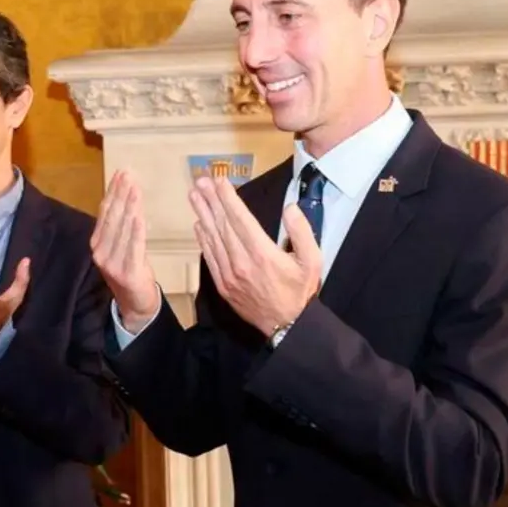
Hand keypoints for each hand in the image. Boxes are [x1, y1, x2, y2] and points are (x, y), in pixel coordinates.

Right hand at [92, 169, 159, 331]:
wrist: (134, 303)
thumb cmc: (129, 270)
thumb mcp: (119, 246)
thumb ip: (118, 226)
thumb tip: (123, 196)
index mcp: (97, 243)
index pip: (105, 212)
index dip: (113, 192)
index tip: (121, 174)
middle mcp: (100, 251)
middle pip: (112, 218)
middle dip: (121, 194)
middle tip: (129, 175)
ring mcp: (112, 262)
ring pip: (122, 229)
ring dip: (129, 207)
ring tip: (134, 188)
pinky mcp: (126, 272)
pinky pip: (133, 247)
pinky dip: (136, 231)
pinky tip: (139, 216)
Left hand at [189, 176, 321, 336]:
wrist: (287, 325)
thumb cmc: (300, 291)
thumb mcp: (313, 260)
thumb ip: (302, 232)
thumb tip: (290, 208)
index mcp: (263, 254)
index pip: (241, 219)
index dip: (228, 198)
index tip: (220, 181)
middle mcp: (242, 262)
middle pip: (222, 225)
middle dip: (211, 200)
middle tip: (200, 181)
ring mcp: (230, 274)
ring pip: (213, 239)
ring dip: (202, 215)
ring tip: (194, 195)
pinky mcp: (223, 284)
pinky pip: (210, 257)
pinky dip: (203, 239)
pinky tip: (198, 224)